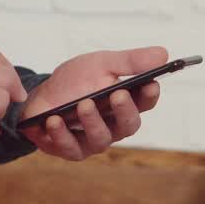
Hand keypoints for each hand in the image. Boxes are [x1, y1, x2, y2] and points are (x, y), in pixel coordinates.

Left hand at [20, 47, 165, 160]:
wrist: (41, 96)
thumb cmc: (75, 82)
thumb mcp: (101, 64)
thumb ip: (130, 61)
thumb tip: (163, 53)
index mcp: (126, 103)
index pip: (145, 102)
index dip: (149, 94)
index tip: (151, 83)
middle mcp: (114, 125)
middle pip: (128, 125)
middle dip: (124, 110)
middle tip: (118, 94)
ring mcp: (93, 140)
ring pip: (101, 138)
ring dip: (92, 121)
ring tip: (84, 104)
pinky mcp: (71, 150)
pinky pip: (70, 147)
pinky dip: (61, 134)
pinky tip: (54, 120)